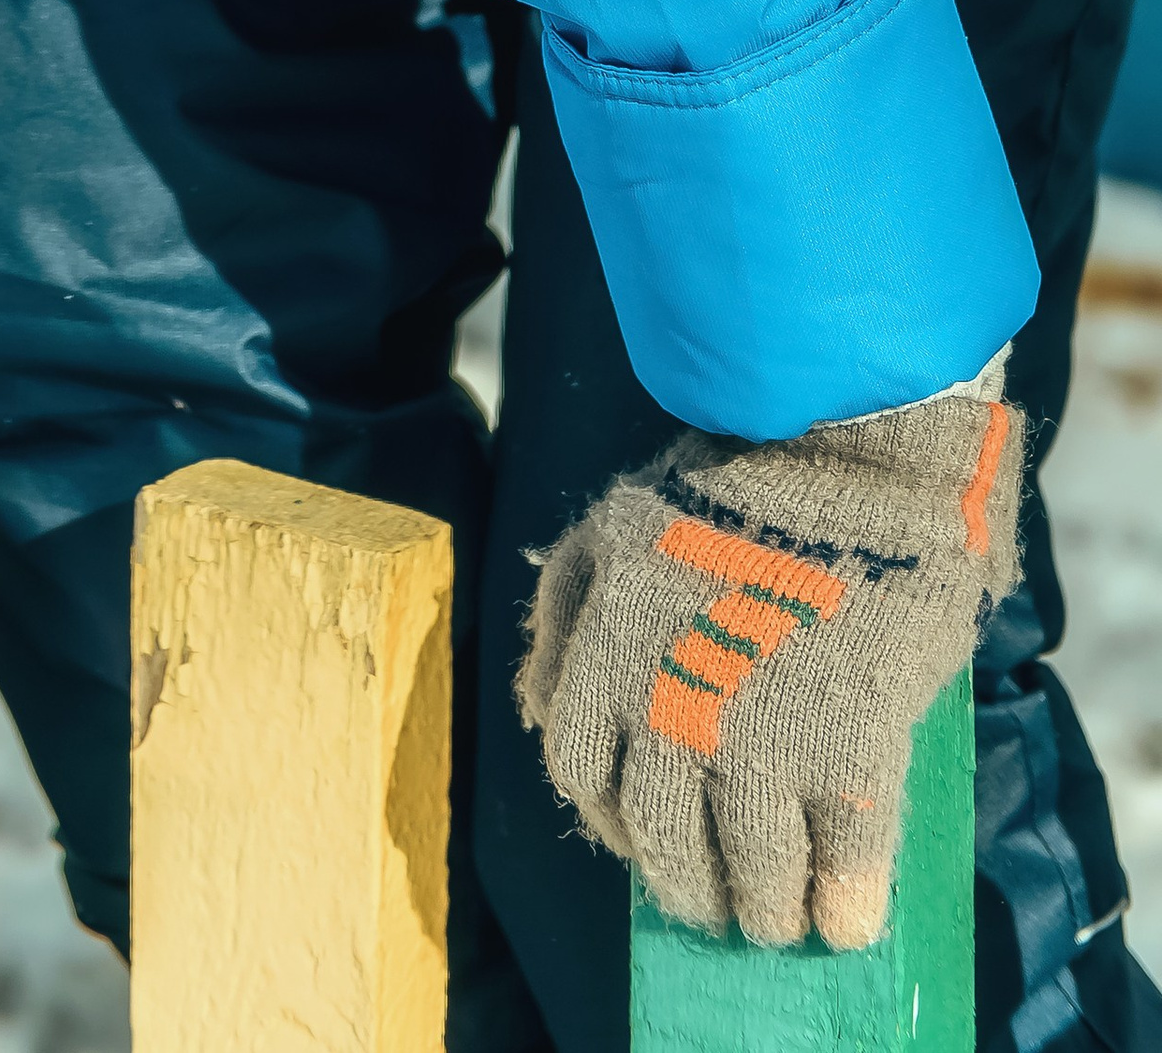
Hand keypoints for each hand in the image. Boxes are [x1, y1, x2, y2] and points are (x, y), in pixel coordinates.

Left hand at [519, 387, 1018, 947]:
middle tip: (716, 904)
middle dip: (688, 888)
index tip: (642, 838)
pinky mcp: (848, 759)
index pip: (583, 777)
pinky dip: (843, 905)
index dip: (611, 820)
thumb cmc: (724, 490)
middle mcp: (671, 719)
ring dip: (765, 910)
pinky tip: (846, 920)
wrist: (844, 464)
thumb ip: (558, 618)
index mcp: (606, 663)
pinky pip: (841, 862)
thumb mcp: (605, 530)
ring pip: (753, 870)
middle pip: (664, 844)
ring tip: (780, 919)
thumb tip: (536, 713)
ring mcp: (762, 748)